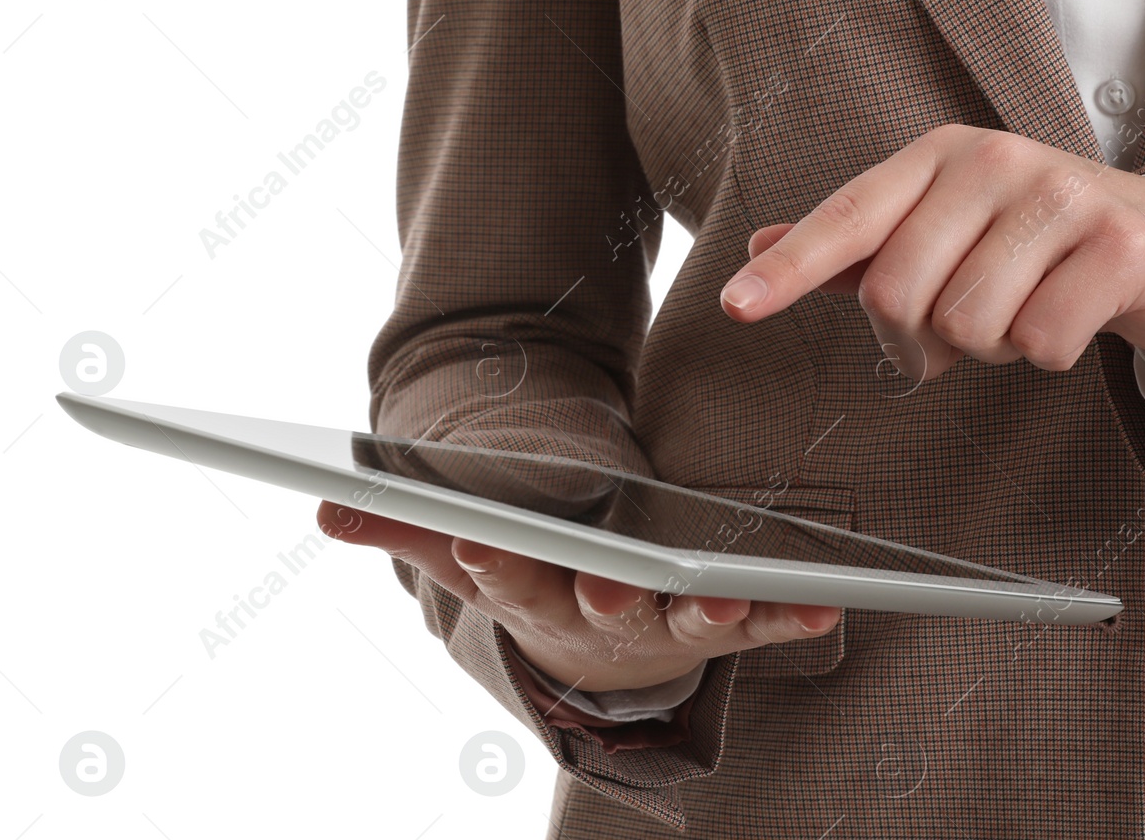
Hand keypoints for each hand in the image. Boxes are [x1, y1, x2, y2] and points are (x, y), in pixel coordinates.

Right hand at [314, 500, 840, 694]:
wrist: (594, 640)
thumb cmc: (532, 576)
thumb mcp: (467, 552)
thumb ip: (404, 525)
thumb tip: (323, 503)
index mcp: (533, 593)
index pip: (503, 577)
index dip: (491, 558)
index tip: (479, 536)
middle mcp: (598, 618)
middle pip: (597, 607)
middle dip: (601, 594)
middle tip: (605, 580)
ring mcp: (663, 625)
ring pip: (685, 624)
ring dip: (709, 614)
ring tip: (732, 599)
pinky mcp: (719, 621)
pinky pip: (758, 624)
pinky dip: (788, 619)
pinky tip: (820, 608)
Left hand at [718, 124, 1144, 385]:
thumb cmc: (1033, 240)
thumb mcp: (946, 227)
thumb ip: (861, 243)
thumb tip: (762, 242)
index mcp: (939, 154)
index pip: (849, 215)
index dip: (790, 266)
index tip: (736, 306)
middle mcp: (994, 160)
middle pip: (898, 293)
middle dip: (917, 341)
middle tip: (956, 333)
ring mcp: (1060, 196)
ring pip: (968, 326)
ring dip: (989, 347)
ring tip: (1023, 308)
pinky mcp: (1118, 244)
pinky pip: (1040, 343)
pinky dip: (1047, 352)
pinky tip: (1070, 314)